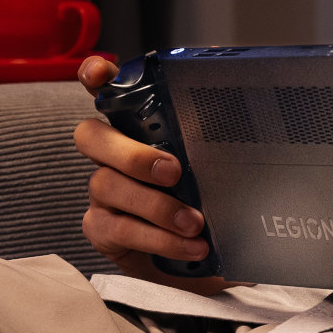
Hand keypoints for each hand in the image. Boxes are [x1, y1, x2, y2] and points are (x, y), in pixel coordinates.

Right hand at [71, 56, 237, 294]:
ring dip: (156, 206)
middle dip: (132, 153)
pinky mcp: (101, 229)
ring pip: (107, 186)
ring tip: (194, 222)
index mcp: (135, 128)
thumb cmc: (201, 197)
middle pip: (91, 136)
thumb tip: (241, 96)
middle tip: (173, 171)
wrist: (195, 259)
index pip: (104, 91)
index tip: (99, 72)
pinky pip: (120, 229)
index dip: (95, 77)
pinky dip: (159, 239)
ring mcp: (101, 191)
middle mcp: (109, 155)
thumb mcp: (209, 165)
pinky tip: (189, 245)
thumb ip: (213, 136)